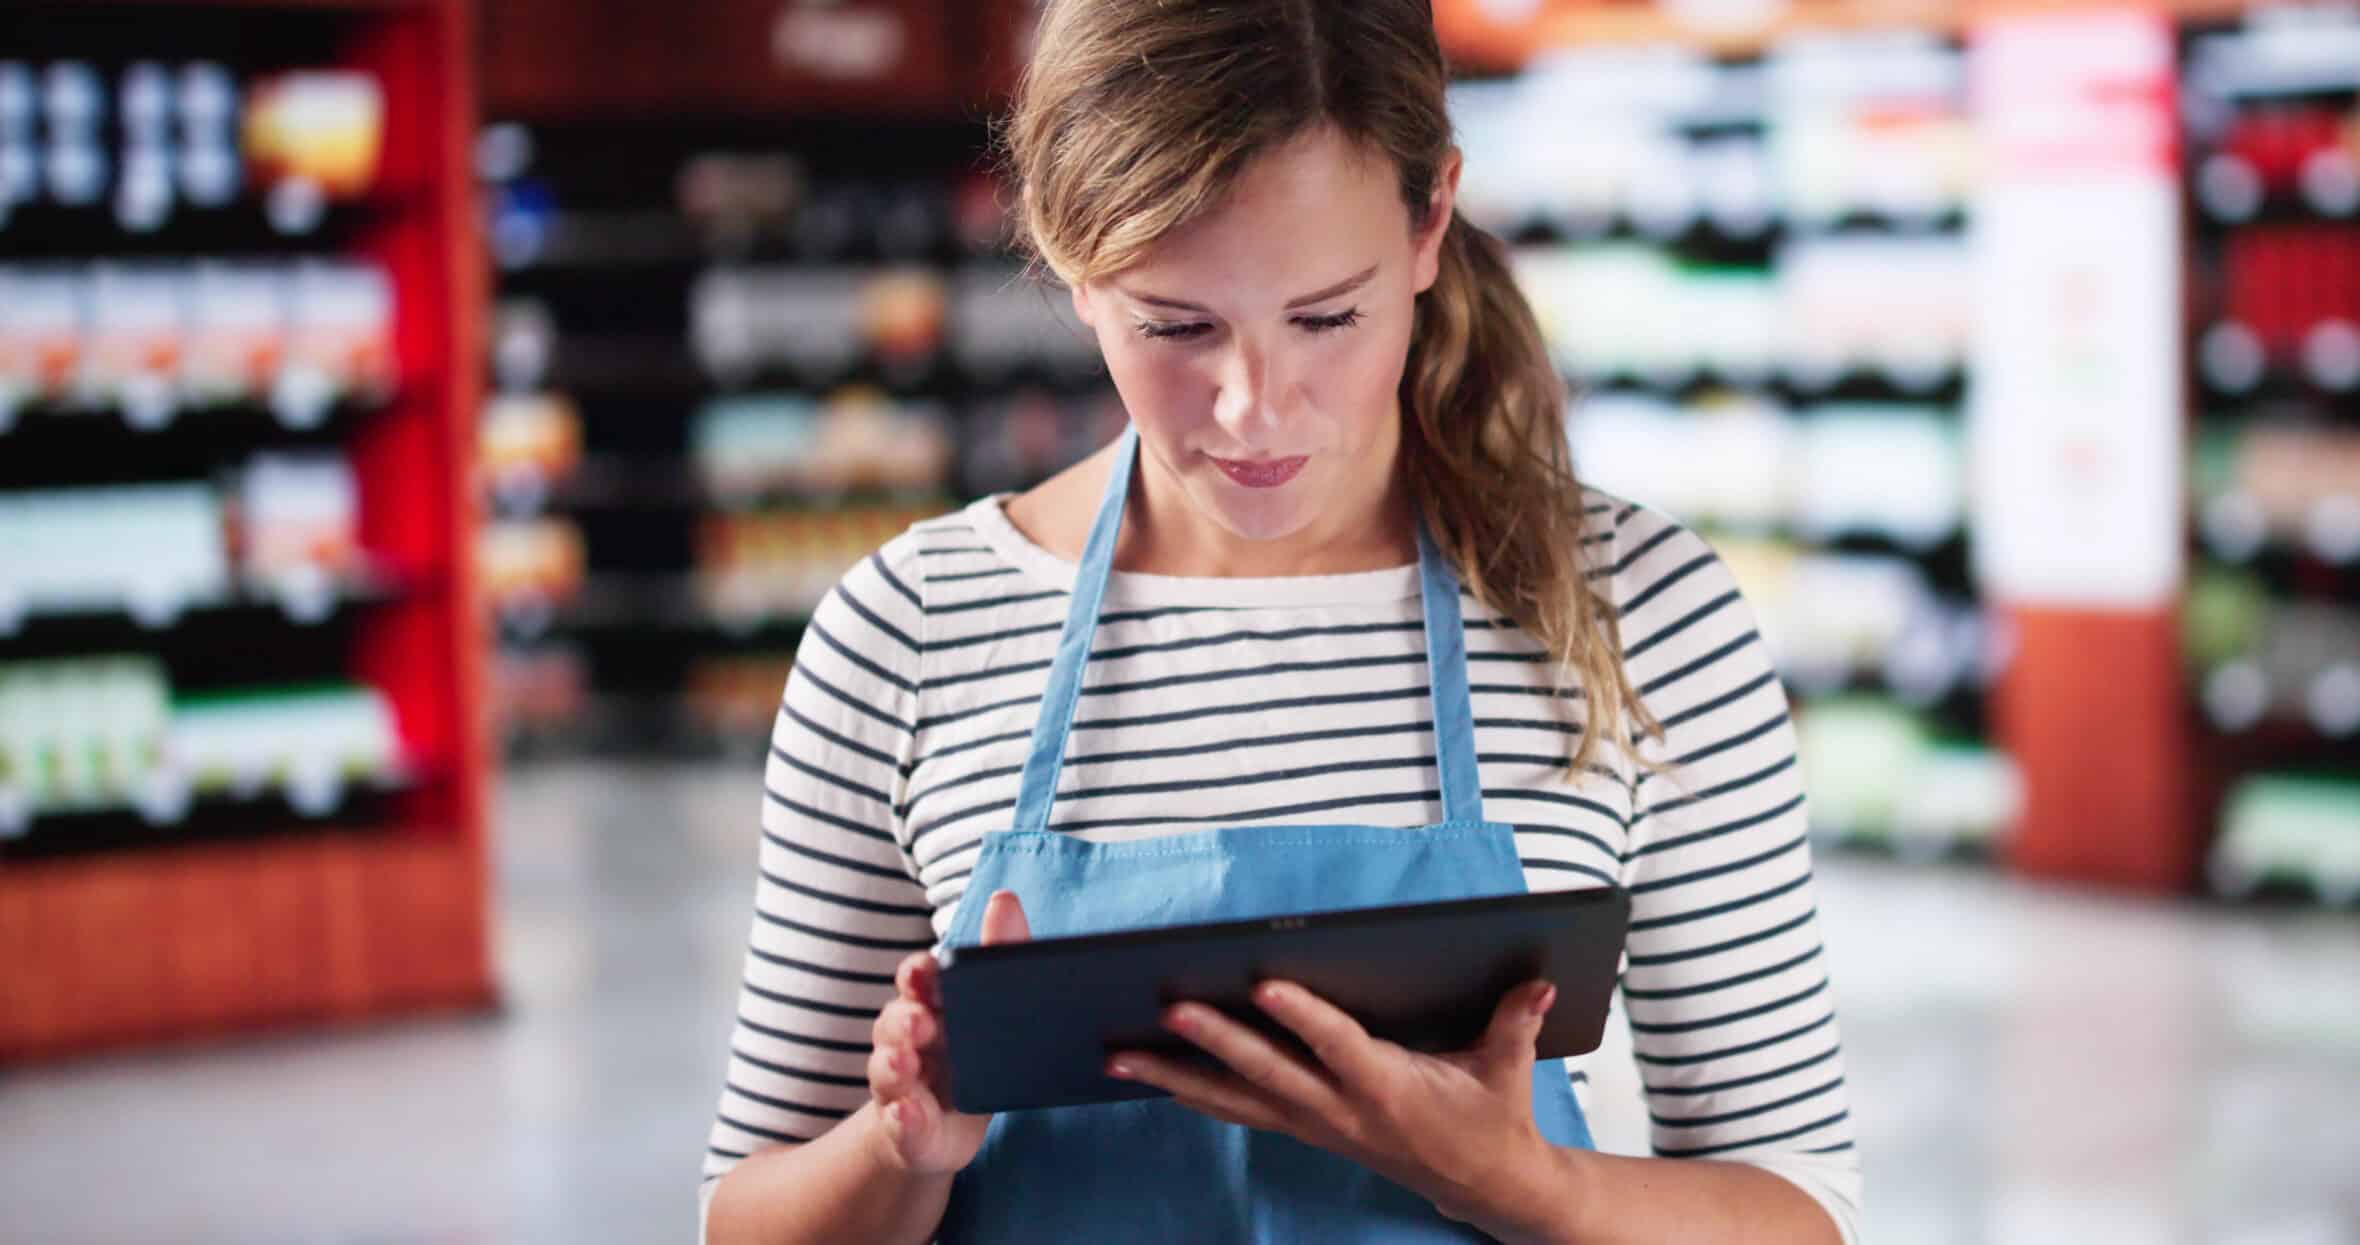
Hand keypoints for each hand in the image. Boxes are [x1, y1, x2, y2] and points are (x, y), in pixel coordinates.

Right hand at [866, 888, 1029, 1174]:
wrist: (947, 1129)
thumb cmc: (971, 1056)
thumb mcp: (991, 1009)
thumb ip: (1000, 955)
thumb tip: (1004, 897)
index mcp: (931, 1007)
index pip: (918, 980)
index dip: (918, 974)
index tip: (925, 971)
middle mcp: (907, 1041)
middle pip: (896, 1022)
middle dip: (903, 1019)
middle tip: (919, 1019)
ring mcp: (901, 1085)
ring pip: (887, 1070)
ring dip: (892, 1064)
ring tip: (903, 1062)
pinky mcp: (907, 1128)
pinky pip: (899, 1122)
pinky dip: (901, 1117)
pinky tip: (907, 1113)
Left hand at [1106, 977, 1560, 1225]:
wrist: (1485, 1186)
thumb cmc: (1493, 1118)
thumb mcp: (1509, 1072)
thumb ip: (1516, 1023)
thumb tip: (1538, 980)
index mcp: (1389, 1089)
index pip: (1338, 1046)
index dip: (1303, 1017)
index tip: (1265, 983)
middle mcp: (1340, 1110)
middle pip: (1267, 1074)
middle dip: (1214, 1040)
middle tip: (1166, 1006)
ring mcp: (1315, 1124)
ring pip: (1233, 1099)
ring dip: (1173, 1076)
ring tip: (1116, 1054)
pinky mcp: (1303, 1129)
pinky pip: (1236, 1110)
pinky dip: (1190, 1090)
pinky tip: (1147, 1072)